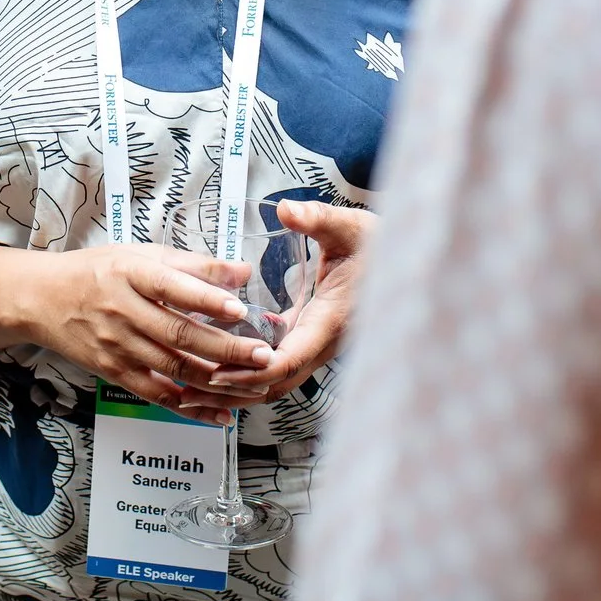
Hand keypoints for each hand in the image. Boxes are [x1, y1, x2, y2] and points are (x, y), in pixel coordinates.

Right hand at [13, 246, 273, 423]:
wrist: (43, 298)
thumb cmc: (98, 271)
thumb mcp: (141, 254)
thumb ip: (192, 264)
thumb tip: (242, 271)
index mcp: (132, 274)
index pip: (173, 287)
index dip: (206, 299)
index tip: (239, 308)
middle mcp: (124, 311)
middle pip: (179, 334)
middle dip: (225, 348)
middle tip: (263, 355)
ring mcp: (118, 345)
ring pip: (173, 368)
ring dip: (217, 381)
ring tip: (254, 383)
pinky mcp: (114, 372)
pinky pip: (156, 394)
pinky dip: (190, 407)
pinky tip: (220, 412)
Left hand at [196, 200, 373, 405]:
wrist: (410, 262)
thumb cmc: (381, 244)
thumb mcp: (351, 226)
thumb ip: (318, 219)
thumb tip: (286, 210)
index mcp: (332, 321)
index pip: (289, 359)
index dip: (251, 370)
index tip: (217, 372)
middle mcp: (327, 342)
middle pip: (277, 382)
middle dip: (234, 389)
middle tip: (190, 390)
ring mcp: (322, 346)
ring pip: (279, 381)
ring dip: (239, 387)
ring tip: (196, 390)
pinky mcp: (316, 342)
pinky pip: (283, 367)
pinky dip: (253, 374)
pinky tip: (223, 368)